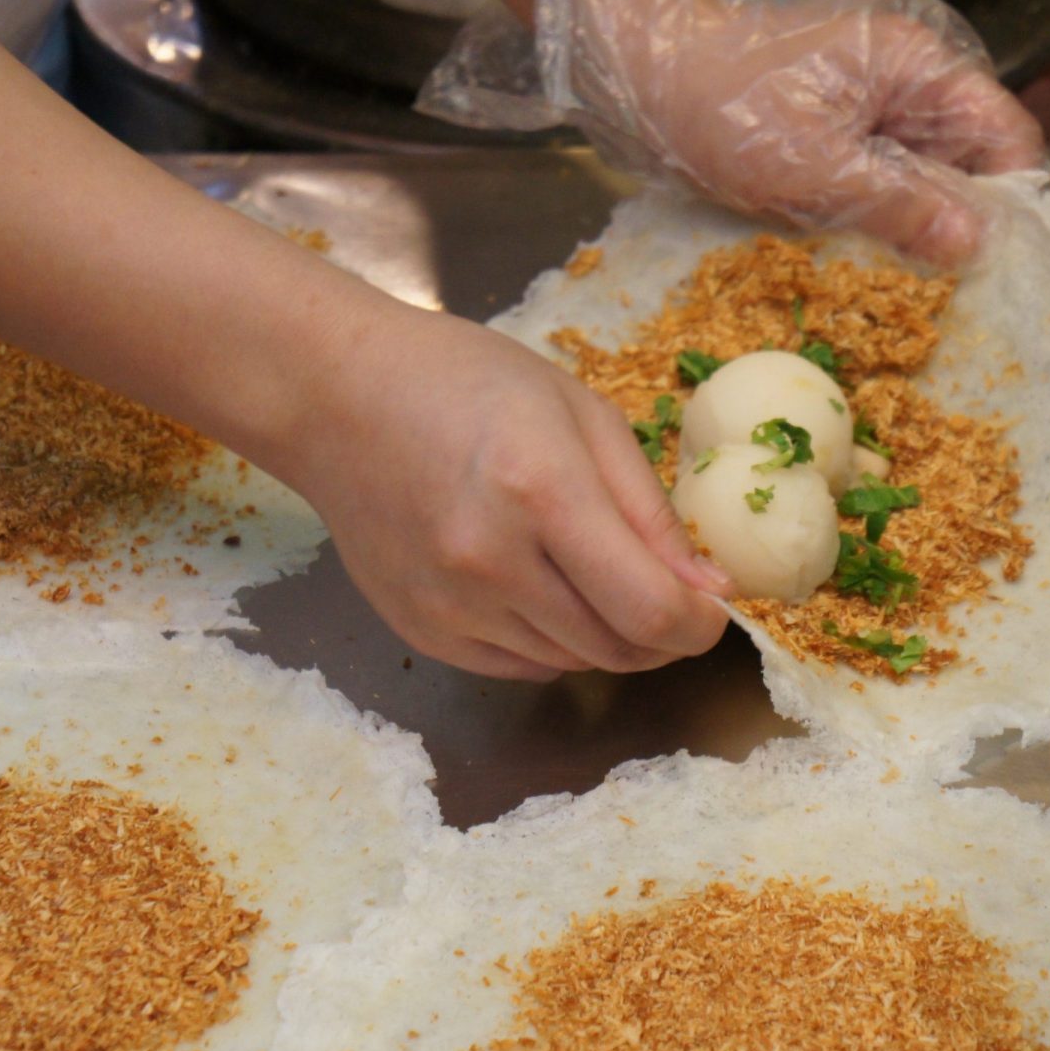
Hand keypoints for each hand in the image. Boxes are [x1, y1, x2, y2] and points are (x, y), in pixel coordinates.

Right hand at [278, 305, 732, 681]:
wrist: (338, 399)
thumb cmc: (467, 384)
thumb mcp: (582, 415)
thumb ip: (649, 511)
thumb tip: (709, 592)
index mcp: (541, 490)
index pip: (650, 609)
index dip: (699, 625)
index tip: (711, 607)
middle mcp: (491, 561)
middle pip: (617, 649)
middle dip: (661, 633)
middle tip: (663, 591)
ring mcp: (451, 606)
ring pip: (573, 664)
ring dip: (605, 636)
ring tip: (590, 572)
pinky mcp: (423, 632)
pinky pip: (521, 666)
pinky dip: (550, 641)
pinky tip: (537, 584)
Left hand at [420, 0, 1044, 268]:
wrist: (639, 76)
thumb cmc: (722, 106)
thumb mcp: (815, 168)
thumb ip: (901, 204)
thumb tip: (976, 244)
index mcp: (920, 69)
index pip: (1007, 139)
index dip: (1012, 206)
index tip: (1004, 272)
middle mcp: (907, 87)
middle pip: (970, 168)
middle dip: (962, 232)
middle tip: (955, 303)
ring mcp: (871, 115)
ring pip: (923, 187)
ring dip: (915, 239)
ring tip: (910, 302)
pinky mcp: (836, 142)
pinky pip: (878, 191)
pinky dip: (875, 231)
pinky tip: (866, 277)